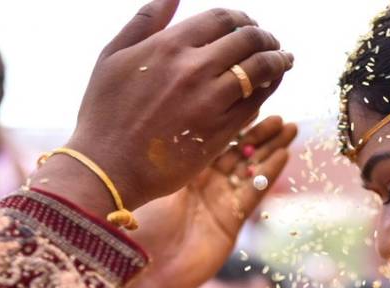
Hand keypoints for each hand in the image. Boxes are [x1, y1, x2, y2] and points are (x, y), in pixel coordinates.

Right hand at [34, 0, 292, 216]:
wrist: (108, 167)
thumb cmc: (105, 113)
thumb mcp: (114, 56)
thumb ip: (147, 21)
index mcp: (169, 46)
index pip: (222, 19)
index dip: (242, 18)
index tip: (249, 24)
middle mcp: (194, 69)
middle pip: (247, 40)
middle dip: (265, 37)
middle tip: (272, 42)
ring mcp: (211, 101)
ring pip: (260, 69)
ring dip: (278, 60)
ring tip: (284, 60)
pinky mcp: (222, 131)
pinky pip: (257, 102)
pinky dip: (270, 88)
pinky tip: (272, 85)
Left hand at [127, 116, 297, 287]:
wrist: (145, 272)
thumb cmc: (139, 226)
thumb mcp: (153, 180)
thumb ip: (172, 153)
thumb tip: (177, 112)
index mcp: (181, 168)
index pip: (210, 137)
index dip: (230, 118)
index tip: (246, 95)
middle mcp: (203, 182)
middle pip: (236, 150)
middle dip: (258, 131)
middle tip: (277, 112)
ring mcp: (219, 200)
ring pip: (250, 168)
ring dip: (270, 148)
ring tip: (288, 127)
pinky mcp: (231, 221)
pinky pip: (254, 192)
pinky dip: (269, 174)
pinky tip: (284, 154)